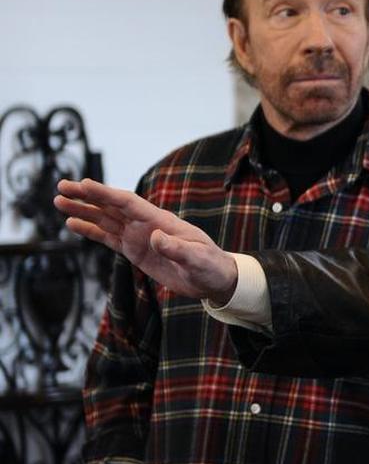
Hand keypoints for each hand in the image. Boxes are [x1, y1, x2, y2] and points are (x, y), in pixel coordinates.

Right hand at [54, 178, 237, 302]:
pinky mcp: (135, 251)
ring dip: (83, 210)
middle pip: (112, 206)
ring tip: (59, 201)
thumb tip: (156, 237)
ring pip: (105, 219)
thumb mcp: (197, 259)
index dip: (106, 193)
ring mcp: (139, 236)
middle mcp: (147, 225)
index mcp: (161, 221)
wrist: (214, 279)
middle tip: (61, 186)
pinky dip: (90, 230)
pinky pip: (108, 237)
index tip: (84, 184)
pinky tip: (73, 223)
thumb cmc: (210, 266)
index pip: (129, 203)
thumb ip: (176, 249)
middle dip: (87, 196)